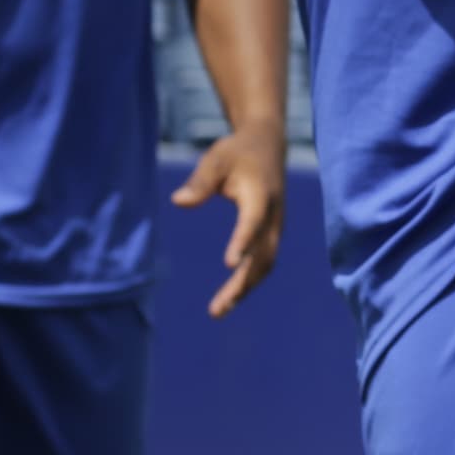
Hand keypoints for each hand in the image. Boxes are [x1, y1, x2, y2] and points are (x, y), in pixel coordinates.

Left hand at [172, 124, 287, 318]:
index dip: (242, 242)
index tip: (228, 264)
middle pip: (262, 256)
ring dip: (244, 289)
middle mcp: (273, 216)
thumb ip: (200, 181)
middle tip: (216, 308)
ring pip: (265, 265)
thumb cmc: (236, 152)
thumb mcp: (216, 159)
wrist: (267, 144)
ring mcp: (276, 227)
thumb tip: (178, 202)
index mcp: (261, 195)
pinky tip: (229, 296)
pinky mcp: (272, 234)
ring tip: (218, 309)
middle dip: (241, 284)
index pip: (252, 223)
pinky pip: (264, 262)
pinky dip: (248, 281)